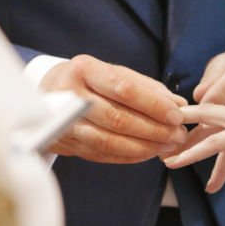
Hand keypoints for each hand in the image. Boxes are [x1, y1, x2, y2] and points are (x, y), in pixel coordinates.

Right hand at [40, 54, 187, 163]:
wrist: (45, 93)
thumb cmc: (90, 81)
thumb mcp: (115, 73)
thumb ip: (147, 88)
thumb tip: (178, 104)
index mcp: (85, 69)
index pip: (124, 89)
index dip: (153, 105)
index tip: (177, 115)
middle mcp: (70, 95)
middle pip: (117, 118)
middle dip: (154, 130)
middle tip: (178, 135)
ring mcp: (63, 122)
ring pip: (108, 141)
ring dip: (144, 147)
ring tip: (168, 146)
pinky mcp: (65, 143)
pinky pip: (102, 154)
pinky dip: (129, 156)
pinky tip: (149, 153)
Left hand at [164, 88, 224, 192]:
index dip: (216, 134)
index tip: (202, 144)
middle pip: (213, 122)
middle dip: (192, 134)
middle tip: (171, 144)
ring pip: (206, 130)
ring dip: (184, 142)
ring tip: (163, 153)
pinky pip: (213, 144)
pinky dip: (192, 153)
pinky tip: (176, 162)